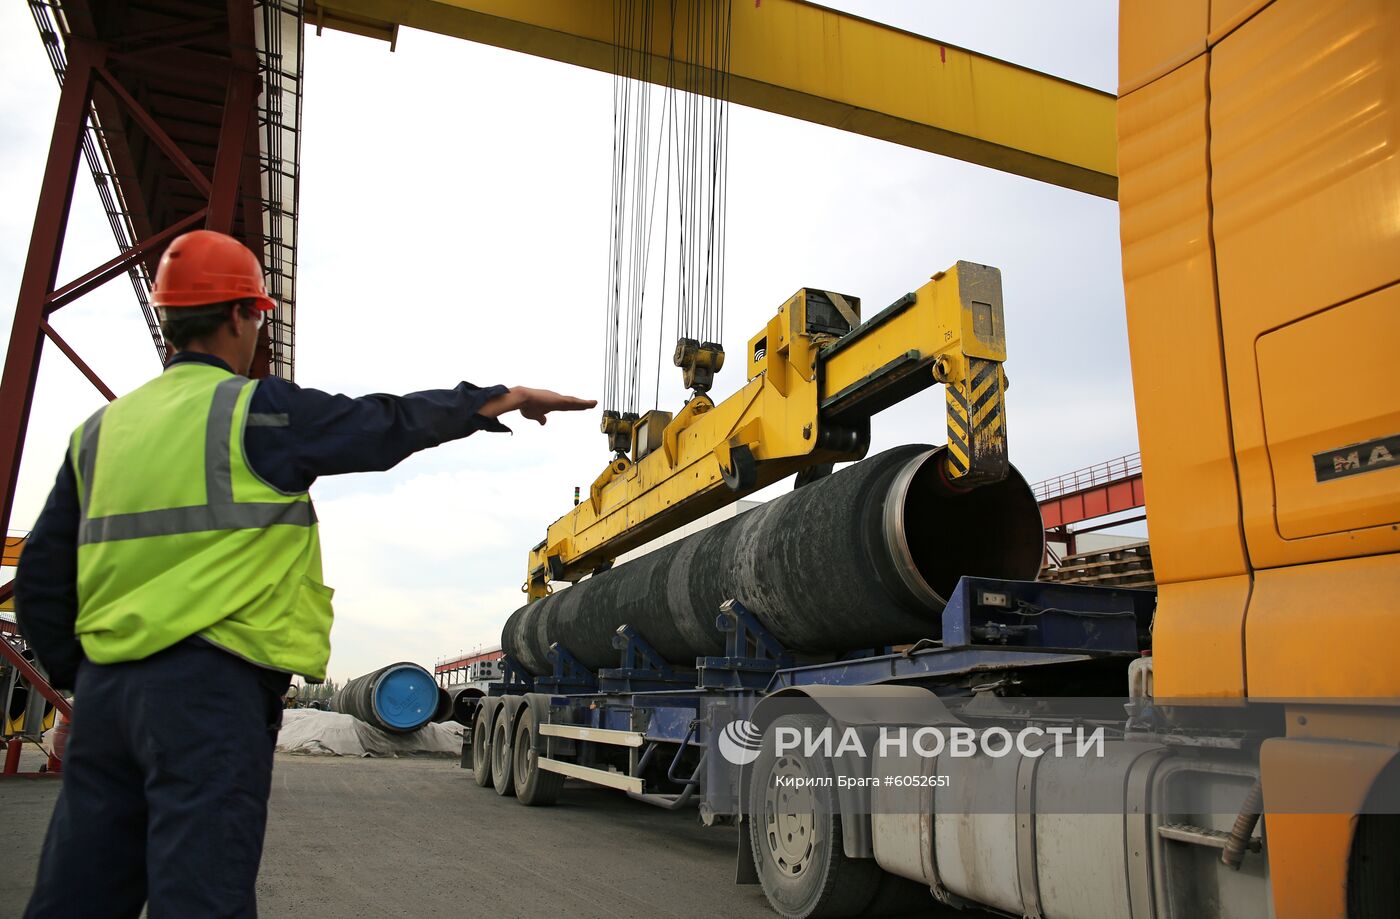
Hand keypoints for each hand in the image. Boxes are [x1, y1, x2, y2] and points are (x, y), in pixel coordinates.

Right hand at [481, 387, 596, 424]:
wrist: (521, 398)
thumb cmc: (525, 406)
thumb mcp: (534, 415)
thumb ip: (540, 418)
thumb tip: (544, 422)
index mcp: (551, 403)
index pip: (566, 405)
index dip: (574, 406)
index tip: (581, 407)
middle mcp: (556, 399)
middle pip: (572, 402)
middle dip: (582, 404)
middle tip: (592, 404)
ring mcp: (557, 399)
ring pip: (574, 402)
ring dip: (584, 403)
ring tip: (594, 404)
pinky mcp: (558, 400)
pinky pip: (573, 402)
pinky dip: (581, 403)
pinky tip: (588, 404)